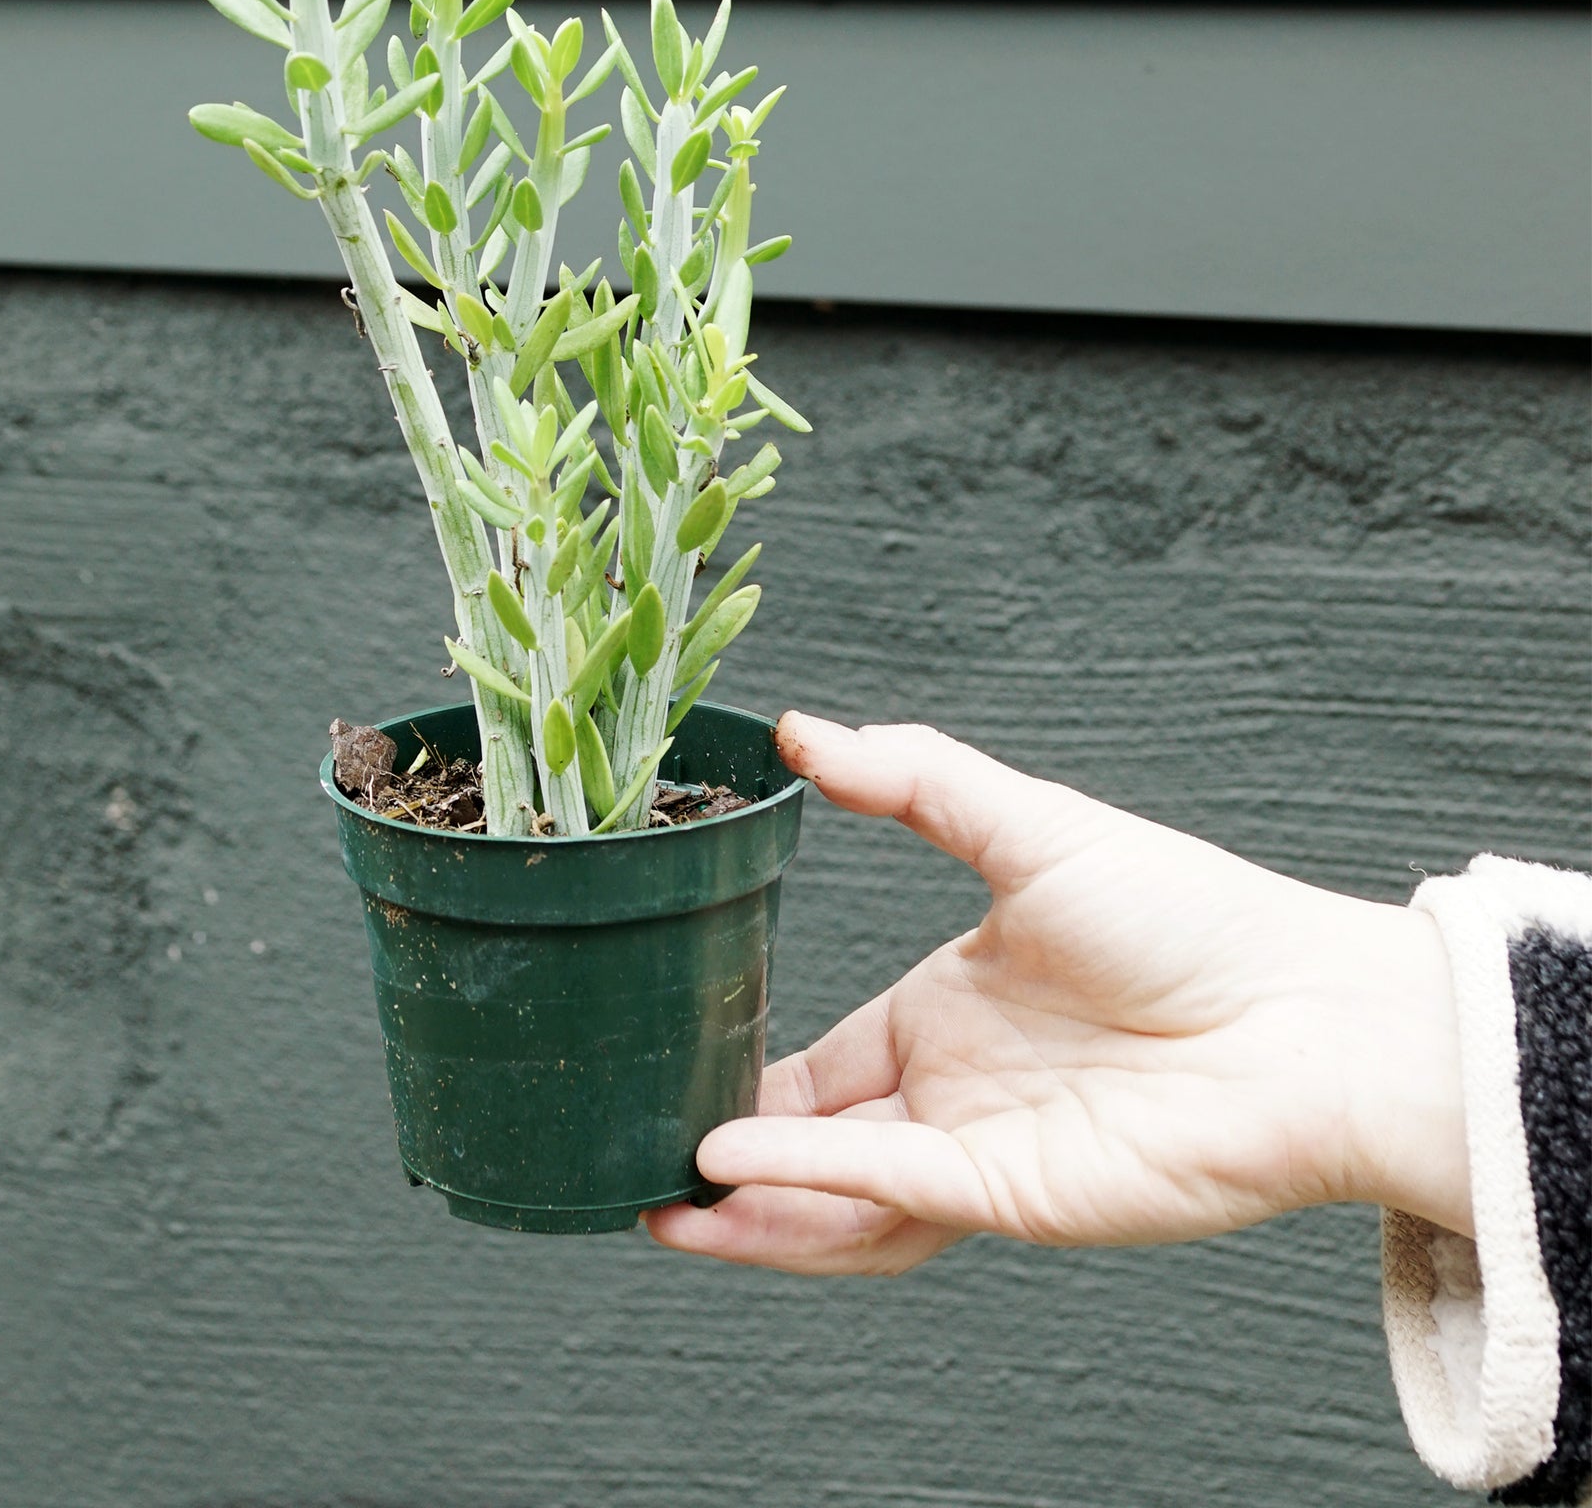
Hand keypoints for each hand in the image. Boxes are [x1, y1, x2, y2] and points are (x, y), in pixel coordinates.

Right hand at [645, 713, 1470, 1275]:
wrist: (1309, 1007)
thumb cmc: (1190, 916)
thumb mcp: (1028, 824)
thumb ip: (913, 779)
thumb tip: (805, 727)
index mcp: (942, 1016)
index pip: (816, 1065)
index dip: (740, 1076)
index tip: (664, 1067)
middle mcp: (951, 1095)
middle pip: (811, 1147)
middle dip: (722, 1160)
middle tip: (628, 1151)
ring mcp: (981, 1154)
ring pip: (837, 1202)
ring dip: (750, 1209)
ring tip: (656, 1200)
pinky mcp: (1018, 1196)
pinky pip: (894, 1196)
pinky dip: (810, 1185)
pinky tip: (734, 1162)